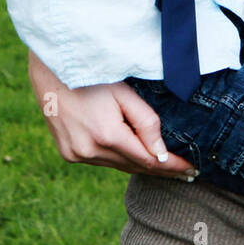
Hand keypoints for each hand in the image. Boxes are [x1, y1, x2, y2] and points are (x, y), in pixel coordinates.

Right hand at [27, 50, 198, 180]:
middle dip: (161, 170)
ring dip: (140, 166)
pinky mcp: (68, 154)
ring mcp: (75, 155)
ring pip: (118, 166)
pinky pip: (102, 161)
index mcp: (106, 135)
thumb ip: (146, 123)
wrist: (50, 70)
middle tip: (187, 174)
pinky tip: (135, 159)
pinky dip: (119, 160)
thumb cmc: (92, 75)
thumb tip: (162, 155)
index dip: (172, 167)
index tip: (193, 170)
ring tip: (167, 169)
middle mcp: (89, 151)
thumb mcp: (124, 93)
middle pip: (134, 167)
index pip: (148, 160)